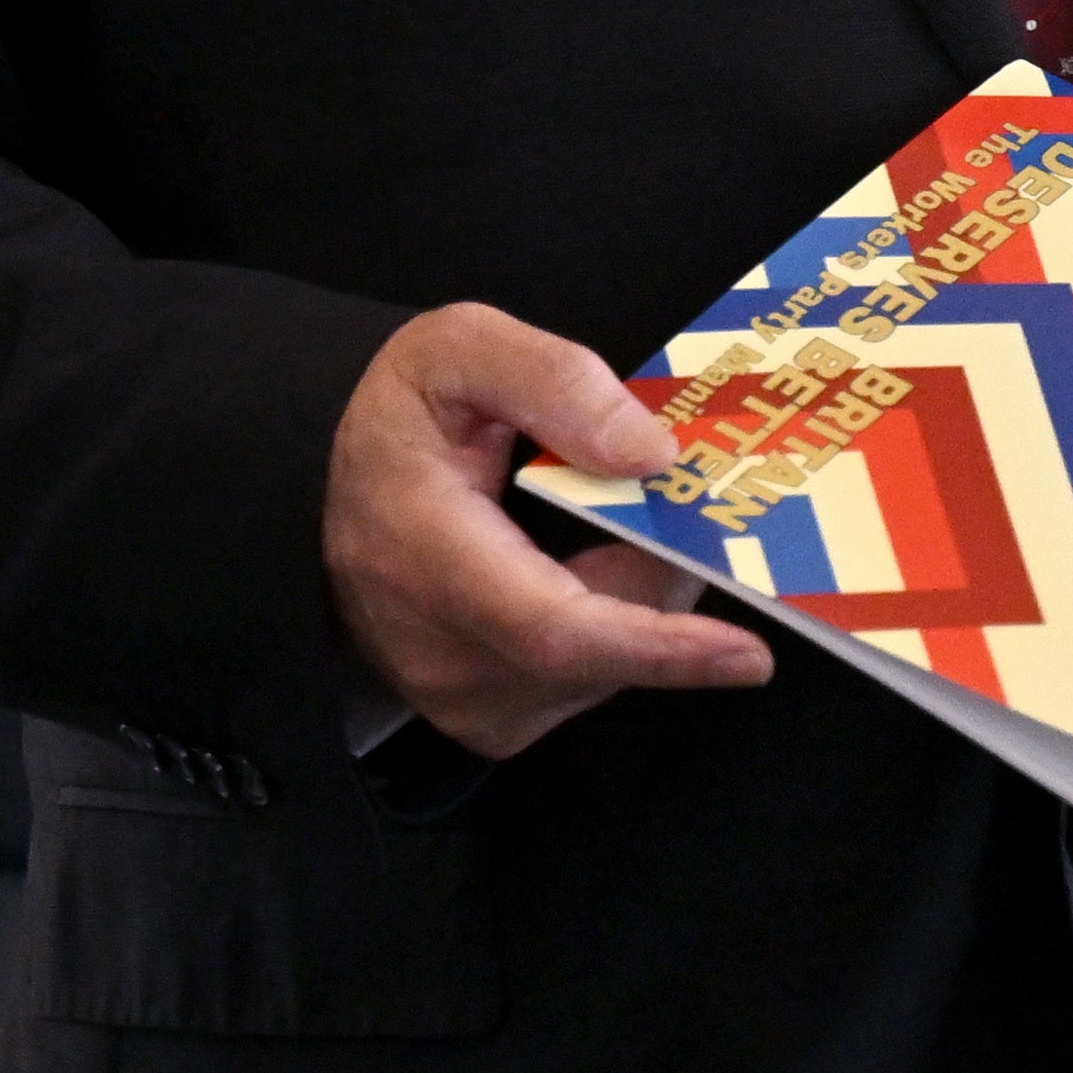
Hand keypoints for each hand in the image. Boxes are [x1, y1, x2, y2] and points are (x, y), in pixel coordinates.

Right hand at [325, 304, 775, 758]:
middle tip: (703, 511)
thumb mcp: (458, 350)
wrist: (325, 495)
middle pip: (604, 648)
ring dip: (646, 605)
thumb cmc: (399, 418)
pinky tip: (600, 569)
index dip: (657, 646)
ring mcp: (461, 701)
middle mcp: (443, 655)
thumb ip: (552, 379)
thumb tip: (651, 454)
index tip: (746, 654)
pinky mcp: (485, 721)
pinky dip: (618, 632)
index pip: (554, 628)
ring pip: (604, 672)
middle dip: (671, 583)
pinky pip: (586, 685)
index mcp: (428, 554)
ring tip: (638, 525)